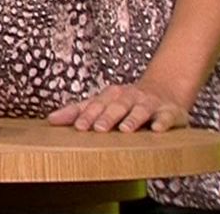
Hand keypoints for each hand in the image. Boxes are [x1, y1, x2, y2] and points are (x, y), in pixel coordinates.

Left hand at [47, 82, 189, 132]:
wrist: (164, 90)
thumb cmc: (126, 101)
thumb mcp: (103, 103)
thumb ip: (78, 111)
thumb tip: (50, 119)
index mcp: (110, 96)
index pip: (95, 105)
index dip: (86, 115)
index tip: (77, 126)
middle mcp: (128, 97)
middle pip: (116, 106)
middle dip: (106, 117)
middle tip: (97, 128)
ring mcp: (149, 104)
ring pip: (140, 110)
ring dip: (132, 119)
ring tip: (125, 128)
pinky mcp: (169, 112)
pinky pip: (166, 116)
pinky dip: (162, 122)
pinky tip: (157, 129)